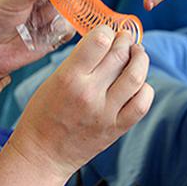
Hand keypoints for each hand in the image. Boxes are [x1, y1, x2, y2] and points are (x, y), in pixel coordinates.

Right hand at [9, 26, 154, 178]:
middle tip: (124, 39)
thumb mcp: (53, 80)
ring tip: (136, 55)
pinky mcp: (116, 128)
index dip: (107, 31)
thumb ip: (79, 62)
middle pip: (120, 54)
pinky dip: (145, 88)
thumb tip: (106, 42)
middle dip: (125, 41)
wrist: (42, 154)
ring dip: (140, 59)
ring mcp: (106, 112)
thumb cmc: (43, 115)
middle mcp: (89, 94)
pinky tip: (138, 83)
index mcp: (69, 78)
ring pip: (136, 76)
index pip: (99, 40)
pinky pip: (142, 103)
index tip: (107, 33)